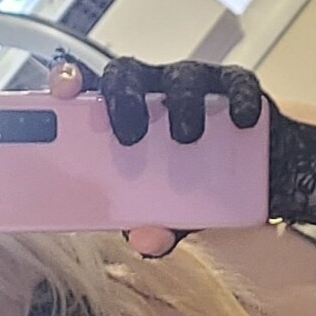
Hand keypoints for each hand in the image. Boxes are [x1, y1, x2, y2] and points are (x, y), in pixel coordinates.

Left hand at [54, 54, 265, 257]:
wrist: (254, 190)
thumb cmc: (197, 193)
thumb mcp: (169, 217)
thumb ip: (154, 226)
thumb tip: (145, 240)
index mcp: (123, 117)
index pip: (87, 89)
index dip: (69, 83)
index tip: (61, 95)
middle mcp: (154, 94)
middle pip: (128, 75)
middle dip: (123, 99)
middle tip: (128, 136)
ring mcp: (195, 88)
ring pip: (181, 78)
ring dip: (180, 105)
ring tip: (186, 138)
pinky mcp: (237, 91)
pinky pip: (236, 86)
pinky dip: (238, 100)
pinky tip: (239, 120)